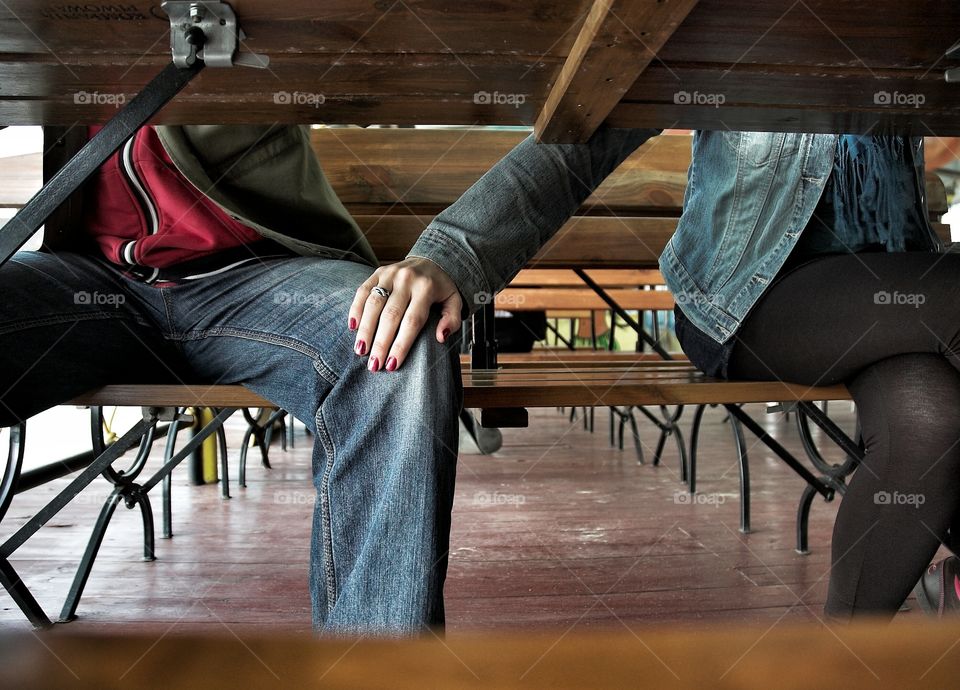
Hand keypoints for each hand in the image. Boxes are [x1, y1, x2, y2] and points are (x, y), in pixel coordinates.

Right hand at [348, 257, 462, 371]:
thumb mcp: (454, 301)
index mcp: (426, 288)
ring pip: (373, 304)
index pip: (412, 321)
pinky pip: (363, 291)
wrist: (431, 260)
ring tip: (360, 351)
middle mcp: (407, 279)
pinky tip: (353, 327)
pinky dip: (356, 309)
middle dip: (380, 343)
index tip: (392, 365)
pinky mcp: (378, 272)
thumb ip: (452, 320)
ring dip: (365, 329)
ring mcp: (390, 274)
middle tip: (374, 365)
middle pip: (390, 315)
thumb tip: (440, 337)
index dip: (401, 345)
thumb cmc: (441, 289)